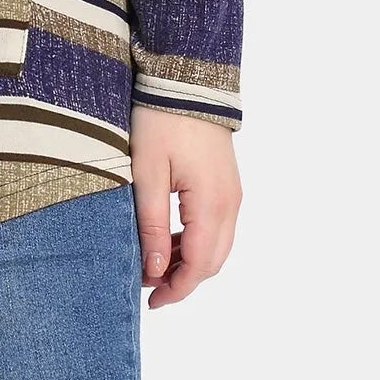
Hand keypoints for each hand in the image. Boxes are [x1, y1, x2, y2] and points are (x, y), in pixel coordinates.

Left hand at [129, 105, 241, 308]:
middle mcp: (230, 203)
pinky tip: (169, 236)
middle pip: (212, 260)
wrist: (185, 78)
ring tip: (152, 260)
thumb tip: (155, 270)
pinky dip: (195, 239)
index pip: (199, 266)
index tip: (151, 301)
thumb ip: (152, 224)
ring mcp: (232, 192)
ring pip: (216, 244)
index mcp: (212, 204)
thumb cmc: (161, 120)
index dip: (176, 289)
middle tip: (148, 284)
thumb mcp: (147, 173)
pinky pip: (216, 224)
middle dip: (182, 278)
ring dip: (189, 259)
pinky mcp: (226, 181)